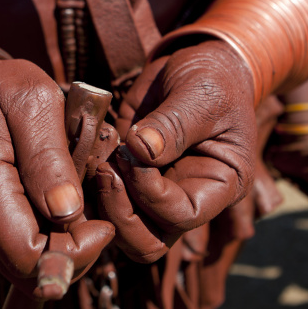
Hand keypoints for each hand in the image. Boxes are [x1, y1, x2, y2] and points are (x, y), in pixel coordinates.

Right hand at [0, 56, 113, 295]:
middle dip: (77, 254)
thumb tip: (67, 212)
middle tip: (101, 215)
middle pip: (32, 273)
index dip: (75, 251)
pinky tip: (69, 203)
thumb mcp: (32, 103)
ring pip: (34, 266)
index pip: (29, 256)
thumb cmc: (2, 90)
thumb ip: (48, 156)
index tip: (103, 222)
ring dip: (70, 247)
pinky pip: (30, 249)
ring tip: (85, 201)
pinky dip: (58, 238)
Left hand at [97, 40, 256, 262]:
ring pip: (121, 229)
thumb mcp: (201, 95)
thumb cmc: (211, 80)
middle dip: (120, 213)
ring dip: (101, 201)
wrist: (195, 66)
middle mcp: (186, 197)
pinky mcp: (128, 176)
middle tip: (106, 169)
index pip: (183, 215)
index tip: (133, 154)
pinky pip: (103, 198)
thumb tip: (139, 149)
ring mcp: (154, 190)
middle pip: (149, 241)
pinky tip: (92, 149)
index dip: (152, 194)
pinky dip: (89, 183)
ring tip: (99, 158)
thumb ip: (173, 125)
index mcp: (218, 185)